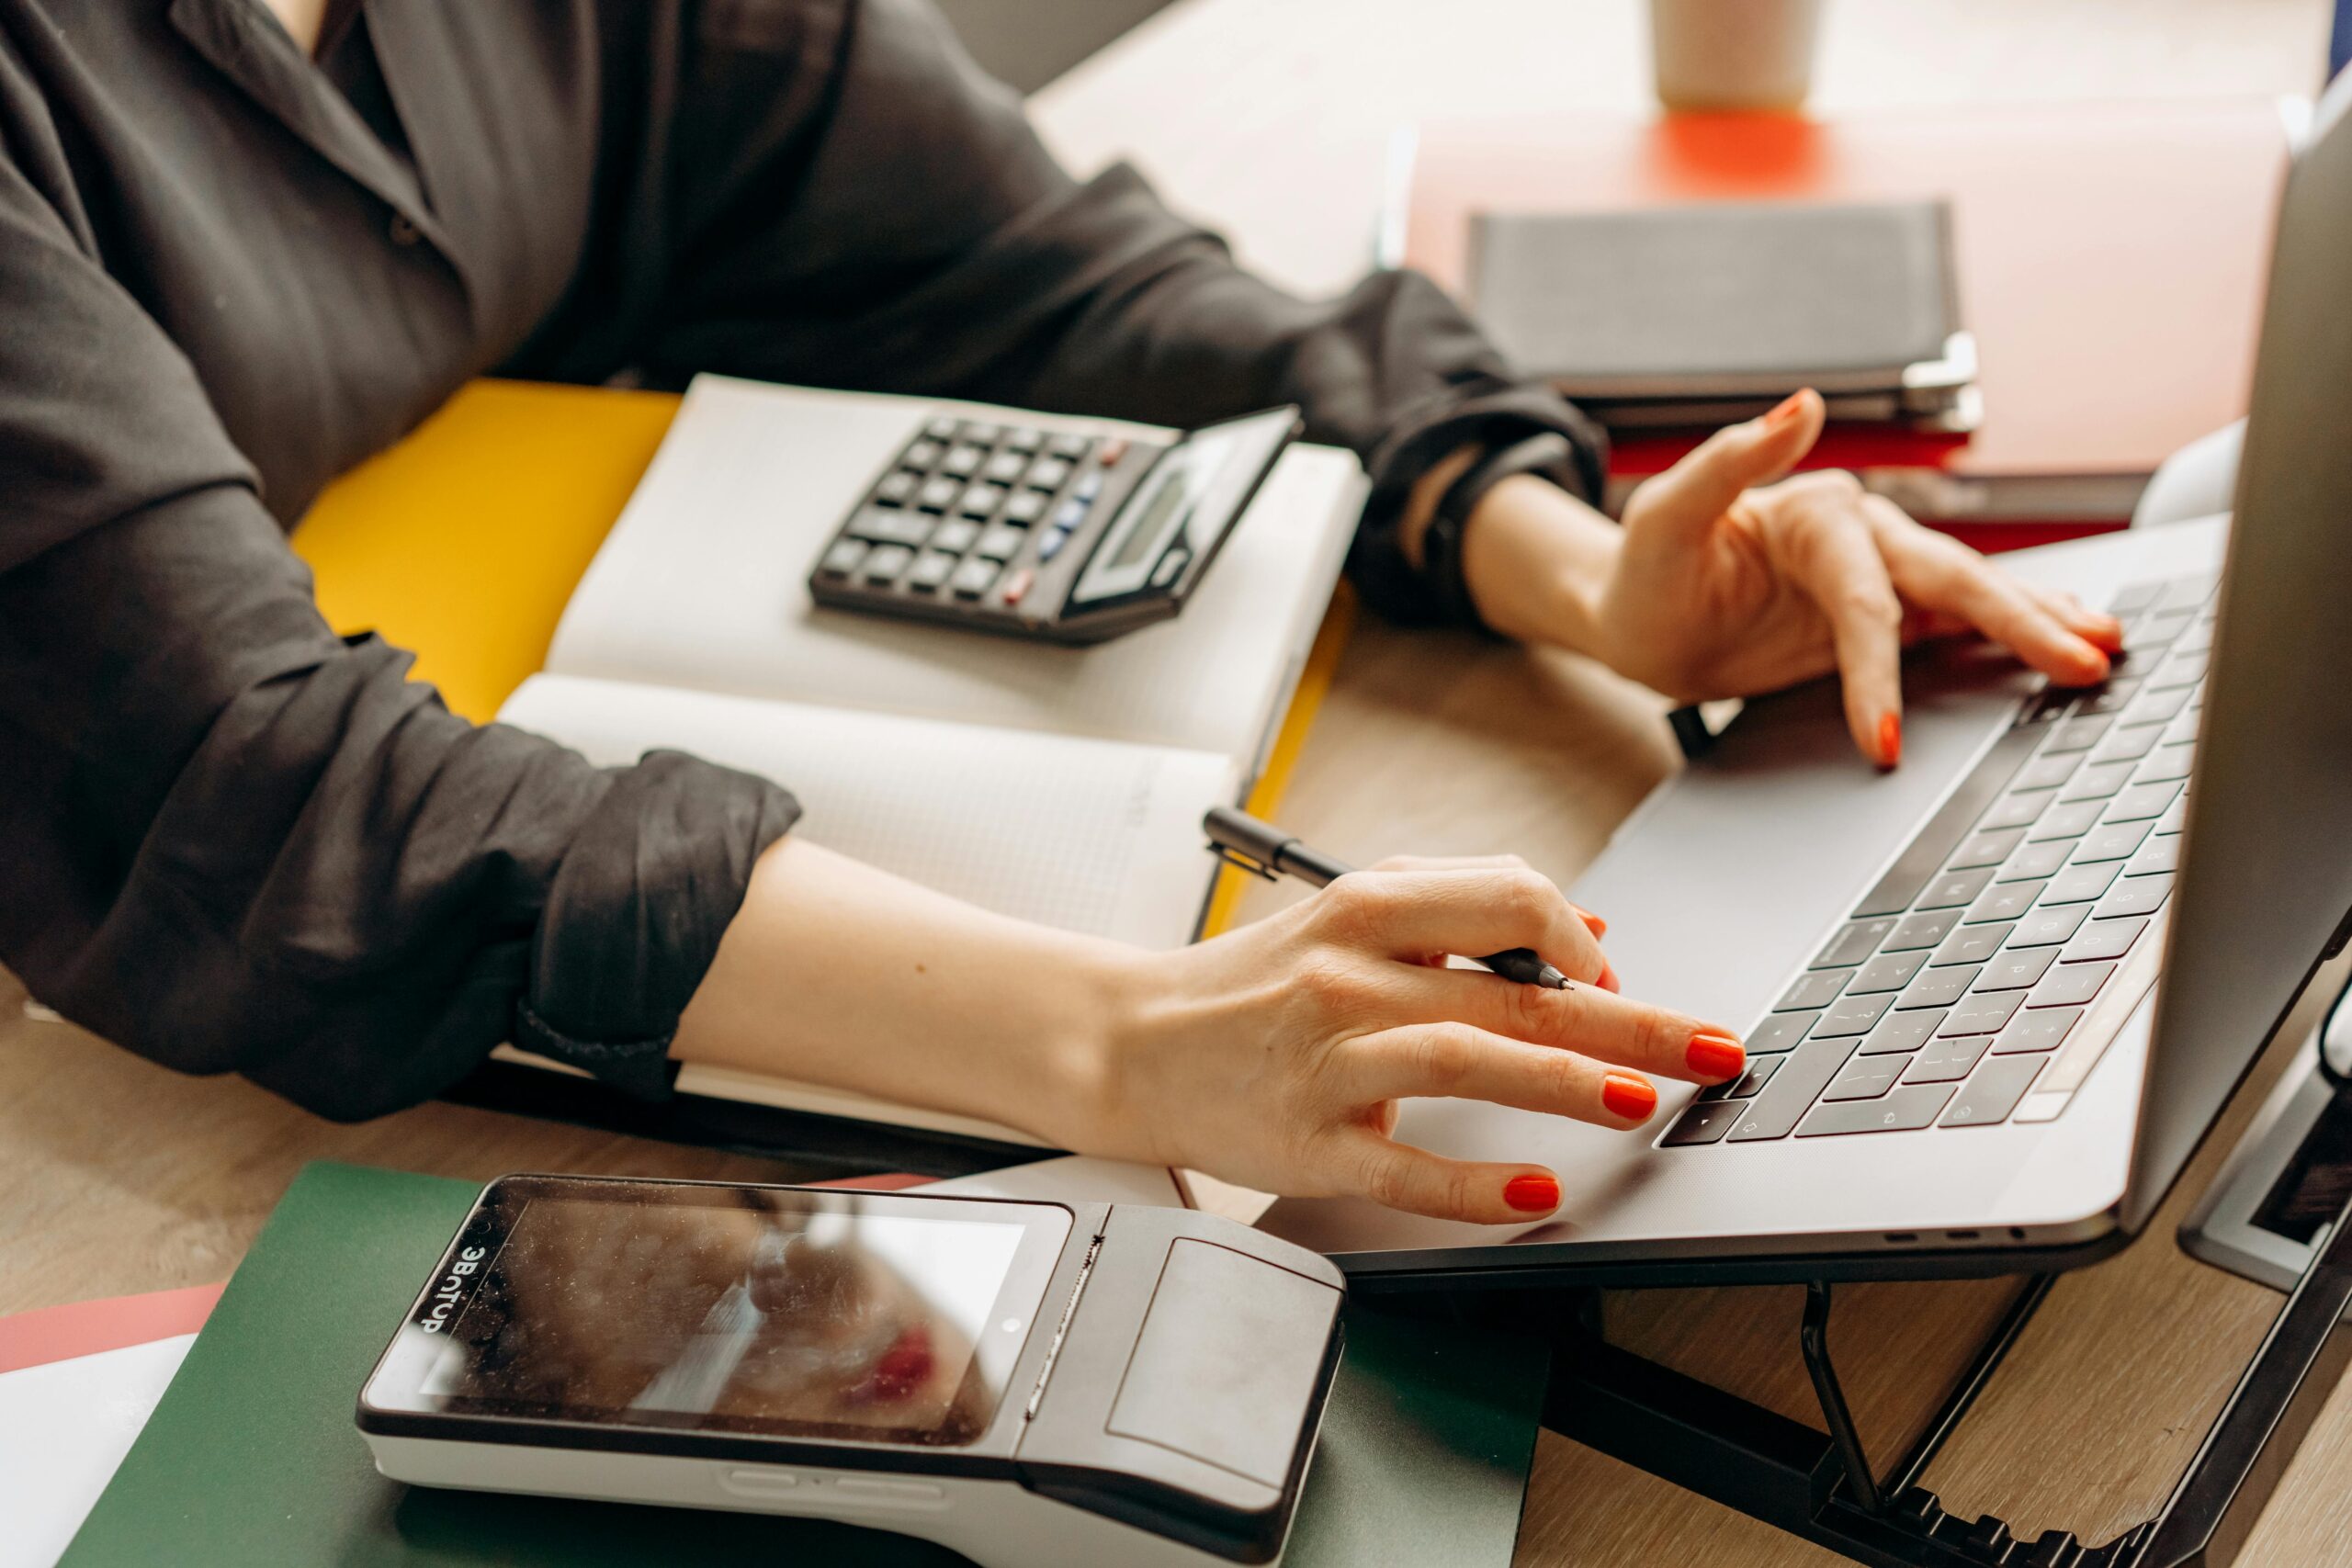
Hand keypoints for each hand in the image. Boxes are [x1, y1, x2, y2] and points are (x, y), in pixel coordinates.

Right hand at [1088, 857, 1745, 1223]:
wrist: (1134, 1042)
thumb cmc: (1252, 981)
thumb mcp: (1349, 915)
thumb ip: (1460, 906)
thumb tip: (1588, 927)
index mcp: (1365, 908)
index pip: (1506, 896)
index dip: (1580, 936)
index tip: (1616, 976)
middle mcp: (1349, 977)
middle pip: (1513, 989)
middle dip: (1630, 1019)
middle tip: (1714, 1048)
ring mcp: (1329, 1061)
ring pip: (1461, 1059)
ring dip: (1561, 1082)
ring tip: (1639, 1101)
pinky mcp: (1309, 1141)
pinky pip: (1400, 1165)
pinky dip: (1473, 1183)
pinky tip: (1535, 1189)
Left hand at [1453, 391, 2125, 764]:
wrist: (1639, 616)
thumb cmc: (1647, 568)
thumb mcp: (1665, 514)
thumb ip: (1730, 460)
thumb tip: (1799, 404)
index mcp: (1819, 512)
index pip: (1864, 601)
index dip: (1875, 669)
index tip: (1882, 733)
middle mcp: (1863, 537)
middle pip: (1952, 583)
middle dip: (2020, 625)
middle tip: (2082, 663)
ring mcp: (1879, 577)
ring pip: (1973, 598)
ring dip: (2040, 621)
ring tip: (2103, 648)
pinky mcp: (1883, 617)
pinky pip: (1958, 626)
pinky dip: (2016, 632)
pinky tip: (2066, 644)